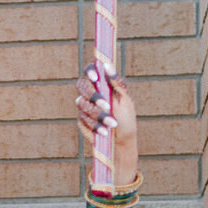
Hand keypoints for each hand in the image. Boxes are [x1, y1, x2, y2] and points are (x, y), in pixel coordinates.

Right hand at [76, 62, 138, 187]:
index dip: (90, 72)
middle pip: (81, 86)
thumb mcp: (126, 100)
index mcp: (102, 85)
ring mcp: (84, 107)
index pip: (90, 71)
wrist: (122, 141)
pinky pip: (83, 119)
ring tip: (112, 124)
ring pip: (83, 105)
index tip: (96, 78)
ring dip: (98, 115)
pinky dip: (95, 125)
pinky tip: (104, 131)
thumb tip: (107, 65)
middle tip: (106, 106)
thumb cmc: (126, 118)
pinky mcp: (81, 120)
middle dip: (93, 96)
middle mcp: (91, 93)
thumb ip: (117, 83)